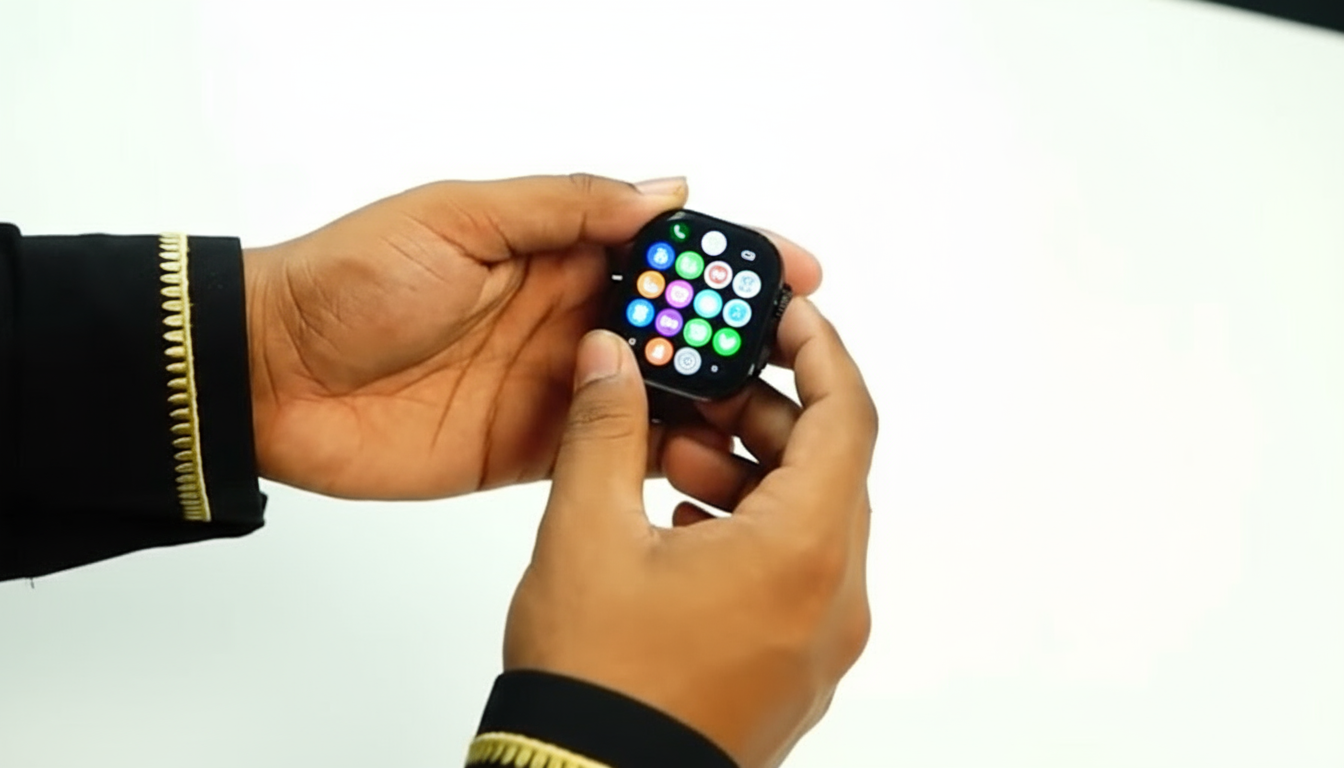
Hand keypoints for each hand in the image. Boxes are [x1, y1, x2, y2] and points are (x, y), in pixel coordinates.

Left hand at [242, 174, 821, 498]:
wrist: (271, 379)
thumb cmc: (350, 282)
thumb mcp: (457, 218)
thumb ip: (561, 208)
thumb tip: (665, 192)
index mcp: (552, 252)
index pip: (661, 251)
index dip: (729, 259)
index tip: (793, 269)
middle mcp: (566, 318)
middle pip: (674, 325)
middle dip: (738, 333)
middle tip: (799, 352)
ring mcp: (556, 387)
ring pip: (657, 391)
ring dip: (712, 396)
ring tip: (772, 412)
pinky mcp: (535, 451)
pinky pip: (614, 452)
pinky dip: (662, 454)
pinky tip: (710, 459)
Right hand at [502, 298, 877, 767]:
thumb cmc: (598, 683)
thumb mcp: (586, 532)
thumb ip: (606, 427)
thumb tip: (613, 359)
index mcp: (802, 553)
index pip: (846, 415)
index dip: (818, 351)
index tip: (784, 314)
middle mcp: (834, 600)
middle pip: (830, 467)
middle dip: (765, 413)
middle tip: (701, 386)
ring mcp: (821, 644)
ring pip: (811, 522)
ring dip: (753, 473)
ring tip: (672, 459)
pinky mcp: (795, 672)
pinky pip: (798, 575)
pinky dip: (754, 529)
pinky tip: (683, 525)